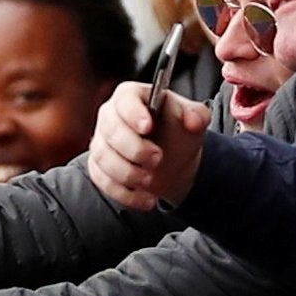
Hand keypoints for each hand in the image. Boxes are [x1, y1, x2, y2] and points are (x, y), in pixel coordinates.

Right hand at [86, 81, 210, 209]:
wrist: (173, 159)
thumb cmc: (177, 132)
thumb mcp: (194, 119)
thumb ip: (197, 115)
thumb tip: (193, 120)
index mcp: (132, 97)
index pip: (125, 99)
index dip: (133, 113)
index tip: (148, 127)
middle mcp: (110, 116)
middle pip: (110, 131)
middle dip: (134, 149)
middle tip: (157, 159)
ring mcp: (101, 142)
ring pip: (104, 158)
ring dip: (129, 174)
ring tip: (152, 180)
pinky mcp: (98, 167)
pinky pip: (103, 180)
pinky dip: (125, 193)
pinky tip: (146, 198)